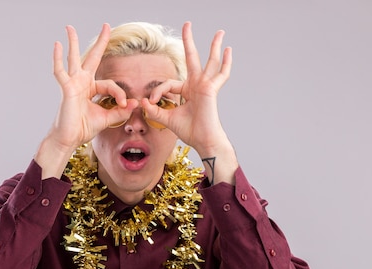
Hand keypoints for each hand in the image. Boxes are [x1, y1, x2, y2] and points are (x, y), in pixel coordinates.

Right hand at [48, 24, 138, 151]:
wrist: (70, 139)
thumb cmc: (83, 128)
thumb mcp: (107, 119)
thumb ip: (120, 112)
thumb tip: (136, 104)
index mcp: (91, 89)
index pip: (110, 84)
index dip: (119, 93)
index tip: (124, 105)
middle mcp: (82, 83)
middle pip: (92, 58)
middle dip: (101, 42)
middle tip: (106, 26)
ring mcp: (73, 84)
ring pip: (74, 59)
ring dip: (73, 42)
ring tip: (69, 27)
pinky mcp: (66, 89)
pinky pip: (60, 71)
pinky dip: (58, 58)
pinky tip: (57, 45)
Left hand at [142, 22, 236, 174]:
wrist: (202, 140)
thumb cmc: (189, 131)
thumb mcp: (167, 119)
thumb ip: (154, 111)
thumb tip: (143, 102)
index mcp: (187, 91)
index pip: (168, 84)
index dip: (158, 92)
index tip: (152, 103)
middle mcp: (197, 85)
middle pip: (192, 58)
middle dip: (188, 41)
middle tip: (187, 24)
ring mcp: (205, 85)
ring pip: (210, 61)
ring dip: (214, 46)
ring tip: (220, 32)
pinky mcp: (211, 89)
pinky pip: (221, 74)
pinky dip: (226, 62)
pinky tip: (229, 50)